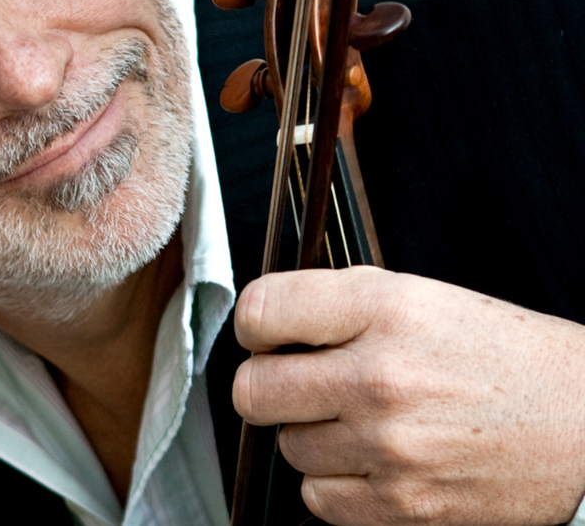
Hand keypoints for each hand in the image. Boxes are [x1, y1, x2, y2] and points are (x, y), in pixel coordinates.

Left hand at [233, 266, 584, 525]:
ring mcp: (389, 446)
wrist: (584, 426)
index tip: (265, 334)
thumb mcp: (420, 298)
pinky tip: (371, 459)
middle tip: (299, 382)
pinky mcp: (402, 506)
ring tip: (359, 420)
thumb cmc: (501, 356)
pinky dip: (334, 482)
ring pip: (286, 447)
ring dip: (310, 435)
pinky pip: (317, 498)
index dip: (254, 324)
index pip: (260, 311)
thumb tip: (264, 324)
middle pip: (253, 390)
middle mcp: (380, 376)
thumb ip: (336, 305)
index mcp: (384, 308)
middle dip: (266, 385)